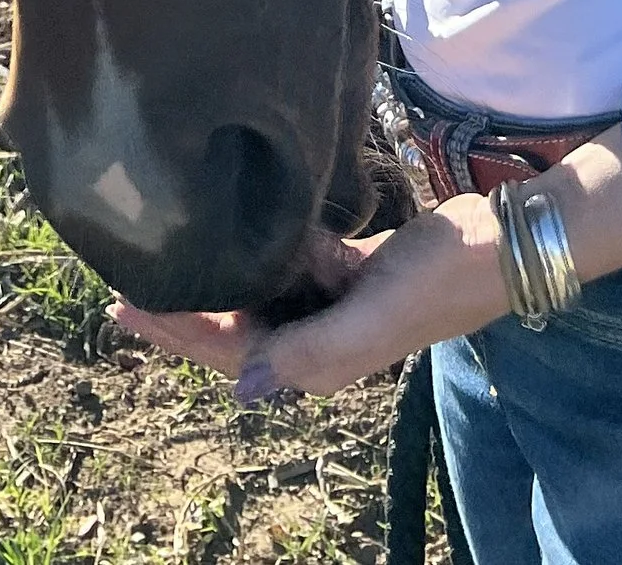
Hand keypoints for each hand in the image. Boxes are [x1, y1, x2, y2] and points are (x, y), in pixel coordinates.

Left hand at [113, 193, 510, 401]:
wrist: (497, 244)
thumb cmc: (436, 282)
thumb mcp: (371, 319)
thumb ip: (309, 353)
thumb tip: (245, 389)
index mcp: (321, 359)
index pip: (230, 355)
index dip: (177, 333)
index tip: (124, 309)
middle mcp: (321, 337)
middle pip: (234, 331)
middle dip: (183, 312)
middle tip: (125, 287)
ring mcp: (335, 305)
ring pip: (261, 297)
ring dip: (224, 280)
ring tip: (175, 256)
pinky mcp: (352, 272)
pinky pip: (297, 265)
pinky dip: (276, 251)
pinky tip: (253, 231)